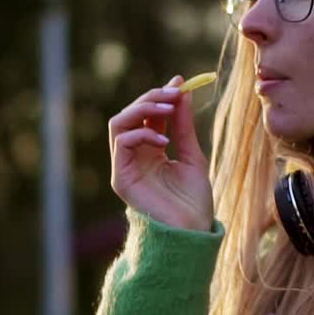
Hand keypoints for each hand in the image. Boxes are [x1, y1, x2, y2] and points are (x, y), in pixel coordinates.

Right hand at [108, 75, 212, 230]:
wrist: (192, 231)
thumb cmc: (194, 201)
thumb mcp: (192, 155)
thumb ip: (183, 126)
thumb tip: (182, 92)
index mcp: (150, 152)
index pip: (147, 116)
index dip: (160, 97)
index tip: (179, 83)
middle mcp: (134, 157)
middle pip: (130, 115)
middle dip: (151, 98)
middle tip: (174, 93)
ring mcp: (125, 167)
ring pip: (119, 123)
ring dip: (143, 109)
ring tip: (168, 109)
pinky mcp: (120, 178)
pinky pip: (121, 143)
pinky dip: (142, 134)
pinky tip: (164, 141)